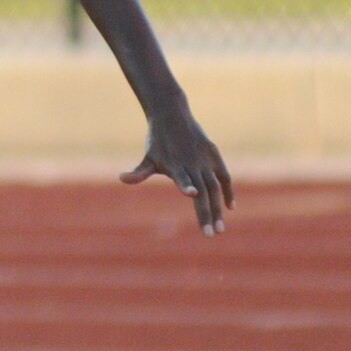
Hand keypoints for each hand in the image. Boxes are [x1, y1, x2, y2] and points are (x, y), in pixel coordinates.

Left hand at [121, 107, 233, 236]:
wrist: (172, 116)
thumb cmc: (157, 142)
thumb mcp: (148, 158)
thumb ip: (139, 172)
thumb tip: (121, 178)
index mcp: (175, 165)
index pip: (181, 178)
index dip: (185, 185)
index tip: (191, 194)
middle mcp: (192, 163)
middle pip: (202, 192)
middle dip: (207, 213)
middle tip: (210, 234)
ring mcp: (205, 160)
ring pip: (215, 188)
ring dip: (218, 208)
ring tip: (219, 229)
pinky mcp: (214, 155)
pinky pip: (224, 177)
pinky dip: (228, 191)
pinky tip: (230, 208)